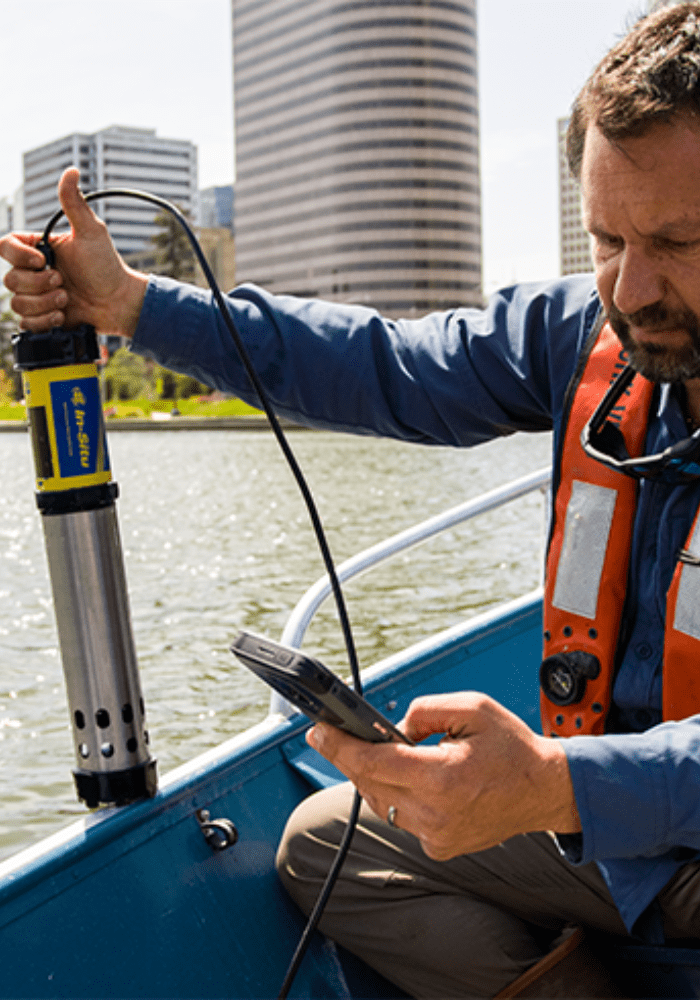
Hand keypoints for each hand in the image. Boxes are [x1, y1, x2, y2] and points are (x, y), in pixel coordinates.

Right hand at [1, 168, 147, 335]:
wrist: (118, 302)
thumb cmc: (107, 266)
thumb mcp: (91, 232)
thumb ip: (74, 204)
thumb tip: (71, 171)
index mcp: (38, 249)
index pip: (5, 247)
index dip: (19, 256)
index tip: (43, 260)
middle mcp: (33, 272)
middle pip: (10, 280)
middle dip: (40, 284)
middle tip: (64, 283)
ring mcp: (37, 296)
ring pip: (18, 304)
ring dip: (45, 303)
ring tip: (66, 300)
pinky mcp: (42, 318)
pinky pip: (26, 324)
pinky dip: (45, 321)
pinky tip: (62, 315)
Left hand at [307, 692, 580, 859]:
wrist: (545, 791)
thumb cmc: (512, 747)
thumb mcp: (472, 707)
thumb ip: (425, 711)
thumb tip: (390, 729)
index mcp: (444, 778)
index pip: (375, 763)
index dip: (340, 746)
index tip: (318, 731)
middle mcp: (437, 814)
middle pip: (370, 784)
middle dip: (349, 757)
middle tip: (332, 735)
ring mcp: (437, 836)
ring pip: (382, 803)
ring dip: (372, 777)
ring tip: (371, 751)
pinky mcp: (439, 847)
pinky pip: (401, 818)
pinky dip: (396, 795)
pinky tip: (404, 777)